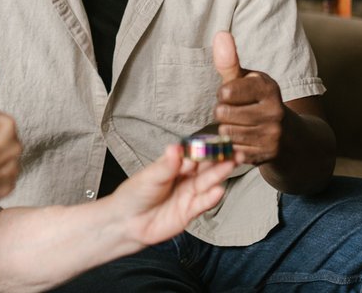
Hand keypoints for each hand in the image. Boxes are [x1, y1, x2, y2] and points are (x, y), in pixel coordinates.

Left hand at [111, 145, 233, 245]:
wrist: (127, 222)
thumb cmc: (135, 194)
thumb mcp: (150, 177)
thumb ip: (166, 165)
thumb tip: (176, 147)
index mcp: (174, 165)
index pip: (193, 154)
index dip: (206, 147)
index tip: (219, 140)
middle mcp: (184, 179)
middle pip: (205, 167)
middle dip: (220, 159)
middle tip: (234, 151)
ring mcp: (188, 195)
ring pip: (208, 183)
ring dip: (220, 174)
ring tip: (232, 164)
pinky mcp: (189, 212)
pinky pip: (203, 203)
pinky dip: (211, 197)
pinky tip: (219, 190)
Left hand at [212, 31, 286, 164]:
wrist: (291, 136)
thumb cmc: (259, 101)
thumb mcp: (246, 80)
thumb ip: (229, 60)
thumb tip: (220, 34)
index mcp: (269, 86)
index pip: (225, 91)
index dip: (224, 94)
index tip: (234, 94)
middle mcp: (275, 110)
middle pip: (222, 113)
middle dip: (224, 113)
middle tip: (238, 112)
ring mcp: (273, 134)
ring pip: (226, 132)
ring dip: (227, 129)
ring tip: (242, 124)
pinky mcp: (267, 155)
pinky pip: (232, 150)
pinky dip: (234, 146)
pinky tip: (246, 140)